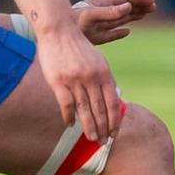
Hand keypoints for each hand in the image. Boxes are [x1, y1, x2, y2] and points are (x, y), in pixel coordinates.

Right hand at [35, 21, 121, 142]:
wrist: (59, 31)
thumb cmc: (79, 48)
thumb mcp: (98, 61)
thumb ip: (106, 79)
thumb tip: (115, 98)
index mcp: (104, 73)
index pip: (113, 102)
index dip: (115, 120)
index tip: (114, 132)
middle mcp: (92, 78)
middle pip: (100, 109)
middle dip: (103, 128)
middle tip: (103, 143)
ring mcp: (75, 80)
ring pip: (84, 109)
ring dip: (89, 127)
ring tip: (92, 139)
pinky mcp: (58, 81)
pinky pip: (66, 103)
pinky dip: (69, 116)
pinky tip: (70, 125)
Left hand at [73, 0, 155, 44]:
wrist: (54, 39)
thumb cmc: (71, 24)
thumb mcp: (91, 16)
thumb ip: (110, 12)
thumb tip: (129, 6)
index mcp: (100, 4)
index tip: (152, 1)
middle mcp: (100, 13)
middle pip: (123, 8)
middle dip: (139, 7)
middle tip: (154, 8)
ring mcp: (97, 25)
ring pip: (119, 19)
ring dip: (133, 17)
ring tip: (146, 15)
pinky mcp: (93, 37)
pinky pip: (110, 34)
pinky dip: (119, 33)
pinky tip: (127, 32)